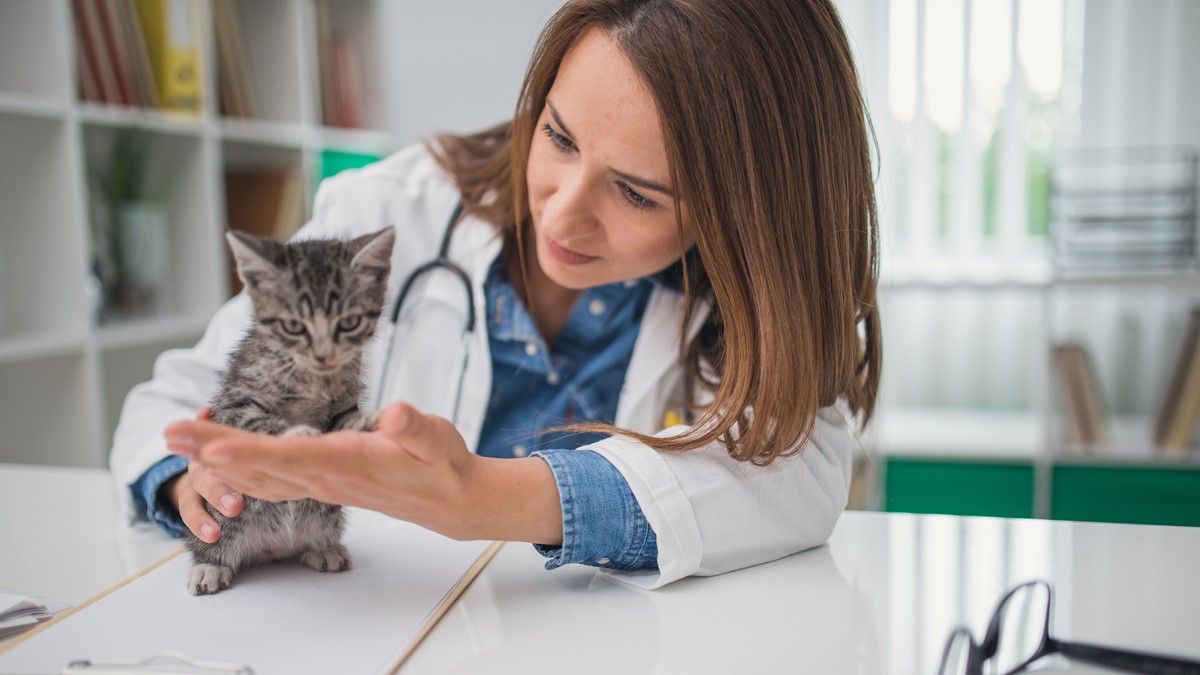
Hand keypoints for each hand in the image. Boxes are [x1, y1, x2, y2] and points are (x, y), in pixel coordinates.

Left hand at [164, 403, 562, 543]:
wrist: (448, 501)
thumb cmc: (442, 464)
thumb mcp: (437, 438)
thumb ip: (415, 427)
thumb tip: (395, 414)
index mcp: (347, 463)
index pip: (290, 458)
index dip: (250, 453)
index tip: (211, 448)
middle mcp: (325, 477)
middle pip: (259, 466)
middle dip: (211, 450)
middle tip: (169, 434)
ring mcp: (319, 482)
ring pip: (257, 475)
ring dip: (215, 458)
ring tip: (178, 440)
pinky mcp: (319, 481)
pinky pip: (268, 480)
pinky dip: (237, 468)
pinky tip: (218, 461)